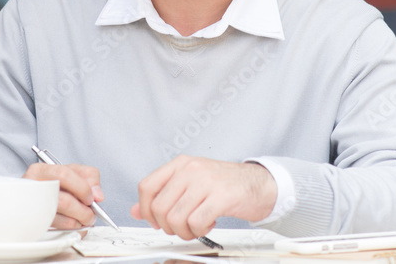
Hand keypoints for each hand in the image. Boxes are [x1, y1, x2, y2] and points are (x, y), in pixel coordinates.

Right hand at [24, 162, 104, 229]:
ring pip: (60, 218)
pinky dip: (69, 228)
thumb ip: (90, 177)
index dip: (82, 188)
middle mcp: (34, 187)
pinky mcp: (35, 222)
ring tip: (84, 219)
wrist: (36, 195)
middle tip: (91, 214)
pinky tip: (74, 224)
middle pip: (63, 200)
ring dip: (77, 222)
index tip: (91, 198)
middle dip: (83, 211)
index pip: (64, 175)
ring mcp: (32, 206)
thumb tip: (97, 195)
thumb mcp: (73, 172)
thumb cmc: (56, 183)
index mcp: (41, 171)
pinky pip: (55, 229)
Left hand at [130, 156, 276, 239]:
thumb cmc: (224, 184)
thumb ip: (163, 195)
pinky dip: (199, 230)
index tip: (155, 221)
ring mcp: (206, 181)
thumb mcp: (190, 184)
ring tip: (195, 227)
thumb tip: (136, 210)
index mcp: (180, 164)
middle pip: (159, 207)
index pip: (147, 186)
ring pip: (176, 218)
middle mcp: (191, 169)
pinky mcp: (222, 196)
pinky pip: (197, 222)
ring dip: (184, 231)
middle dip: (167, 226)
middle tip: (180, 227)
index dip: (146, 210)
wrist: (259, 183)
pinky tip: (208, 224)